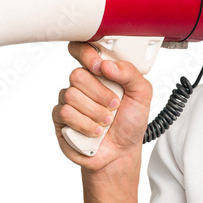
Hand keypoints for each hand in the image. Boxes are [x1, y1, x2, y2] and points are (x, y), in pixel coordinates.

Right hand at [52, 41, 152, 171]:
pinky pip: (65, 113)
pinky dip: (85, 124)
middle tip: (114, 105)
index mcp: (99, 72)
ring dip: (95, 112)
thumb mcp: (142, 94)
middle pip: (77, 75)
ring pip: (71, 95)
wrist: (121, 152)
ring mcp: (69, 100)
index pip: (81, 49)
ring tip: (106, 122)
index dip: (86, 54)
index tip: (100, 67)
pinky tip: (96, 131)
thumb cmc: (130, 122)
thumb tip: (107, 64)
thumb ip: (130, 73)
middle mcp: (82, 84)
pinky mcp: (60, 118)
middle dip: (100, 94)